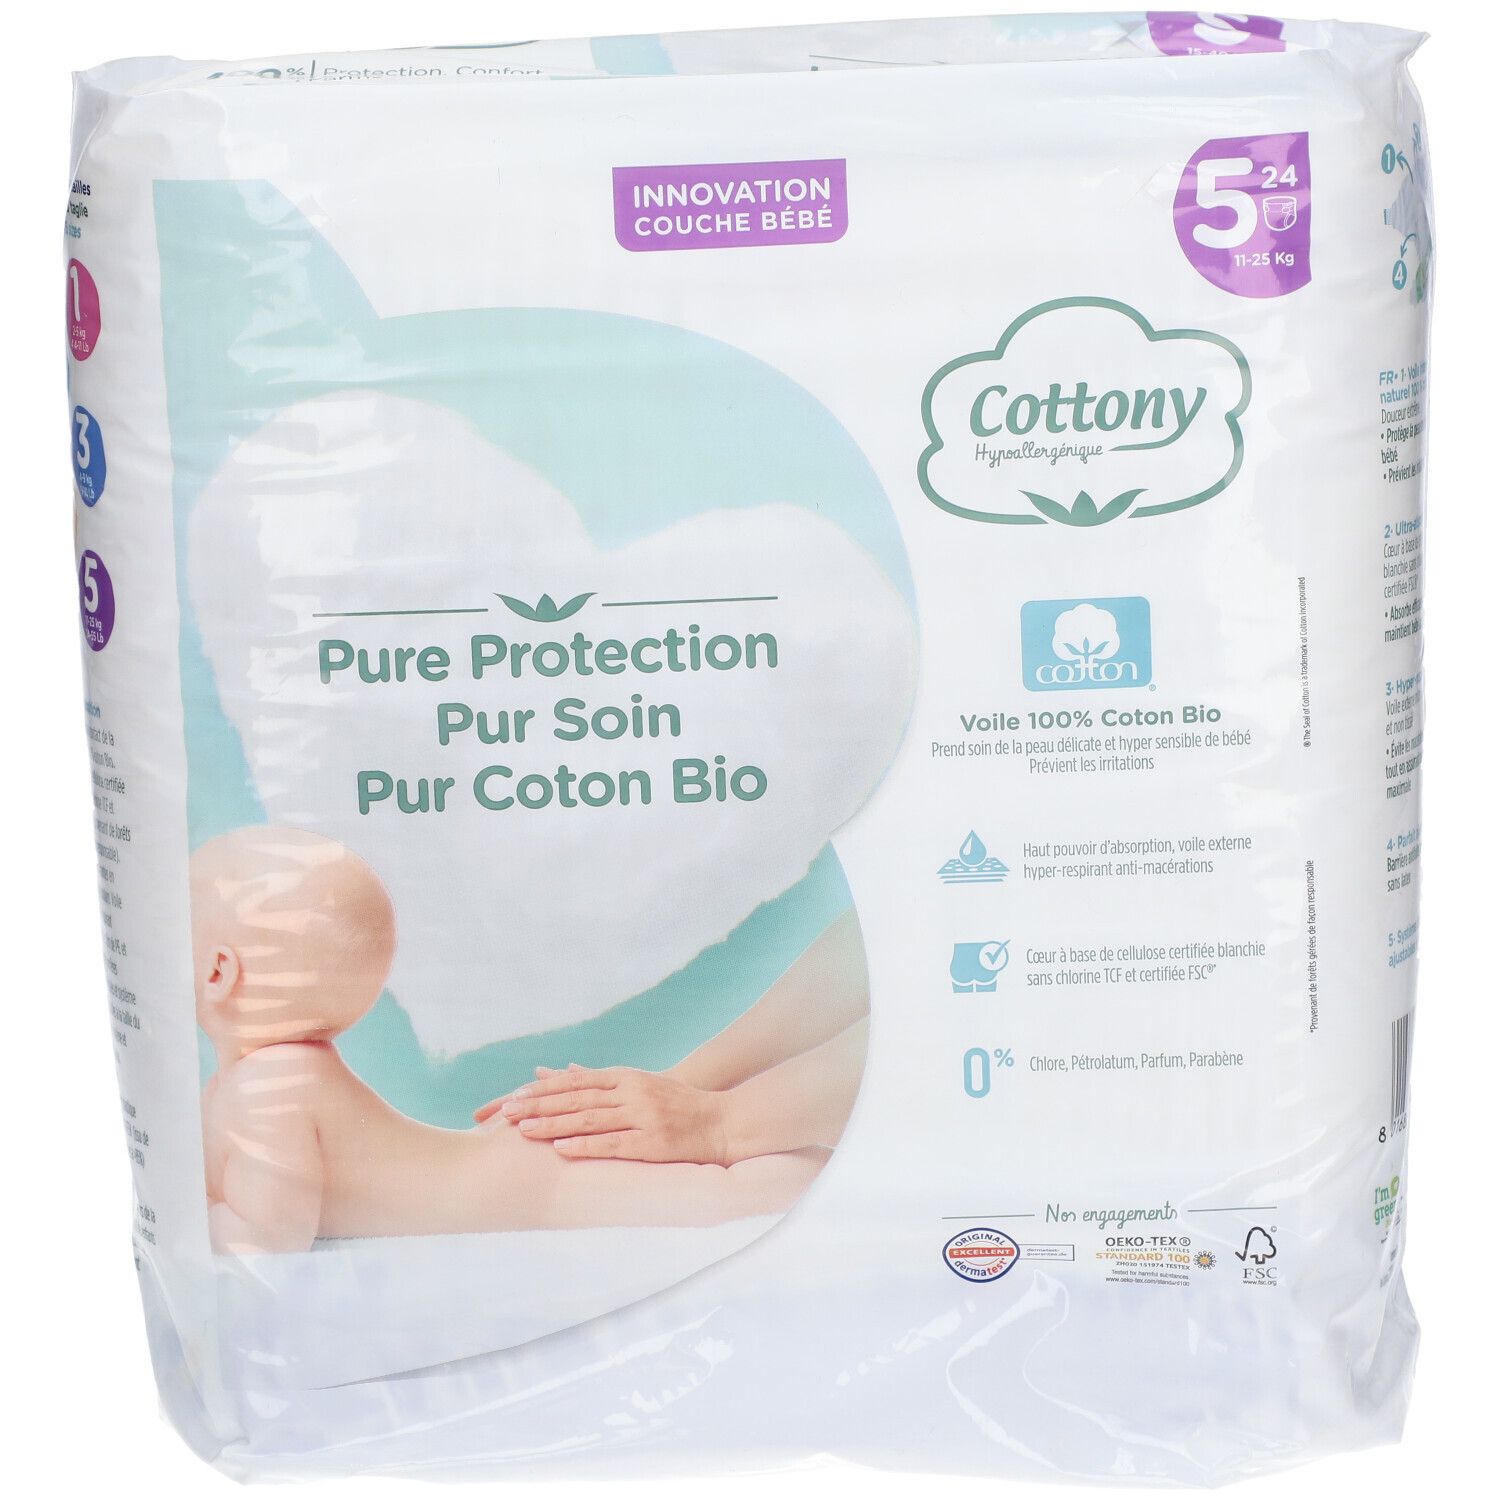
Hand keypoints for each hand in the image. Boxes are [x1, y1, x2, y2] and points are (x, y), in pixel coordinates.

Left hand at [475, 1064, 733, 1163]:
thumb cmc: (675, 1104)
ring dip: (555, 1124)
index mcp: (625, 1077)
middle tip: (508, 1114)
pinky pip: (613, 1143)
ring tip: (525, 1130)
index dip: (543, 1090)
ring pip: (590, 1119)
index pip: (576, 1081)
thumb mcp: (636, 1082)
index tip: (512, 1099)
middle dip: (540, 1106)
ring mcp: (642, 1116)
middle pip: (577, 1098)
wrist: (721, 1122)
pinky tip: (562, 1148)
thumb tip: (556, 1069)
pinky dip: (586, 1145)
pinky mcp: (652, 1141)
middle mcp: (631, 1092)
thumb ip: (596, 1079)